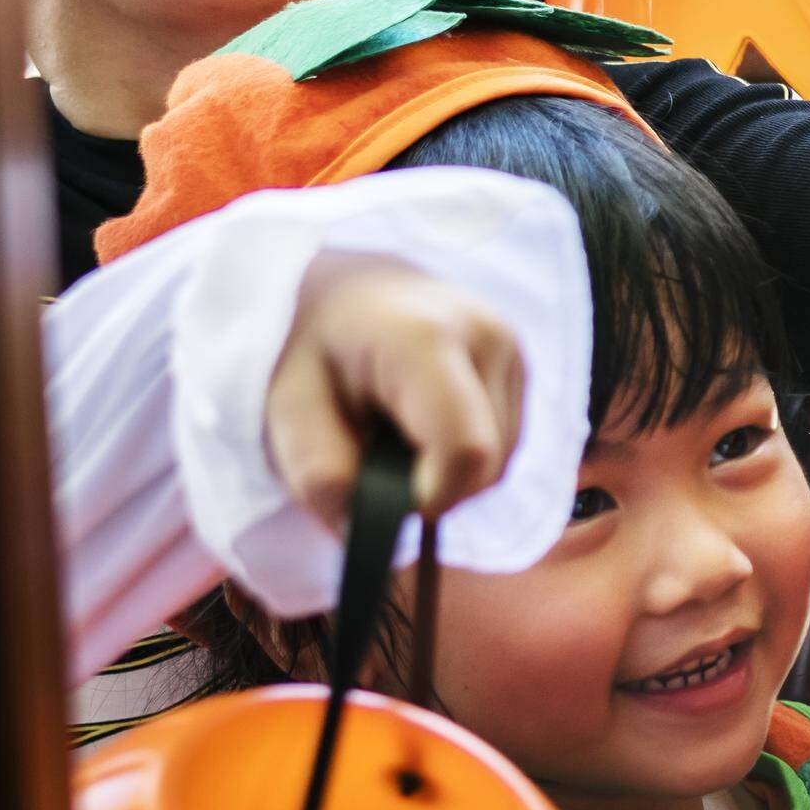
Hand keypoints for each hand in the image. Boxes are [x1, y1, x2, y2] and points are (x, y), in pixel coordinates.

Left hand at [267, 252, 527, 526]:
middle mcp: (489, 336)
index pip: (465, 451)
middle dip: (433, 487)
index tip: (383, 492)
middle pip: (487, 464)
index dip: (427, 495)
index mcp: (424, 338)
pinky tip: (426, 424)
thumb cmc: (311, 347)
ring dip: (450, 472)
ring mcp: (514, 348)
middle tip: (378, 460)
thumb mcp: (287, 409)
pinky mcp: (522, 364)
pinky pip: (507, 442)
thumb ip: (319, 472)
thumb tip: (365, 525)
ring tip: (399, 435)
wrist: (347, 284)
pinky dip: (466, 453)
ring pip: (502, 459)